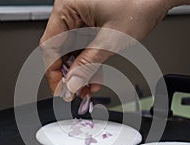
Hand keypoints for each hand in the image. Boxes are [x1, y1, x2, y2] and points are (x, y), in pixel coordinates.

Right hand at [40, 0, 172, 100]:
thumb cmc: (139, 3)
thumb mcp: (110, 40)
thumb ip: (88, 64)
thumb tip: (72, 84)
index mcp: (68, 7)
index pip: (50, 45)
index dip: (53, 72)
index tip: (62, 90)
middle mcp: (71, 12)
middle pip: (60, 50)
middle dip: (70, 75)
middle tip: (77, 92)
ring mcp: (80, 18)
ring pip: (71, 53)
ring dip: (80, 72)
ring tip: (88, 88)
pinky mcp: (89, 25)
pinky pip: (82, 49)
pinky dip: (88, 64)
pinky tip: (93, 77)